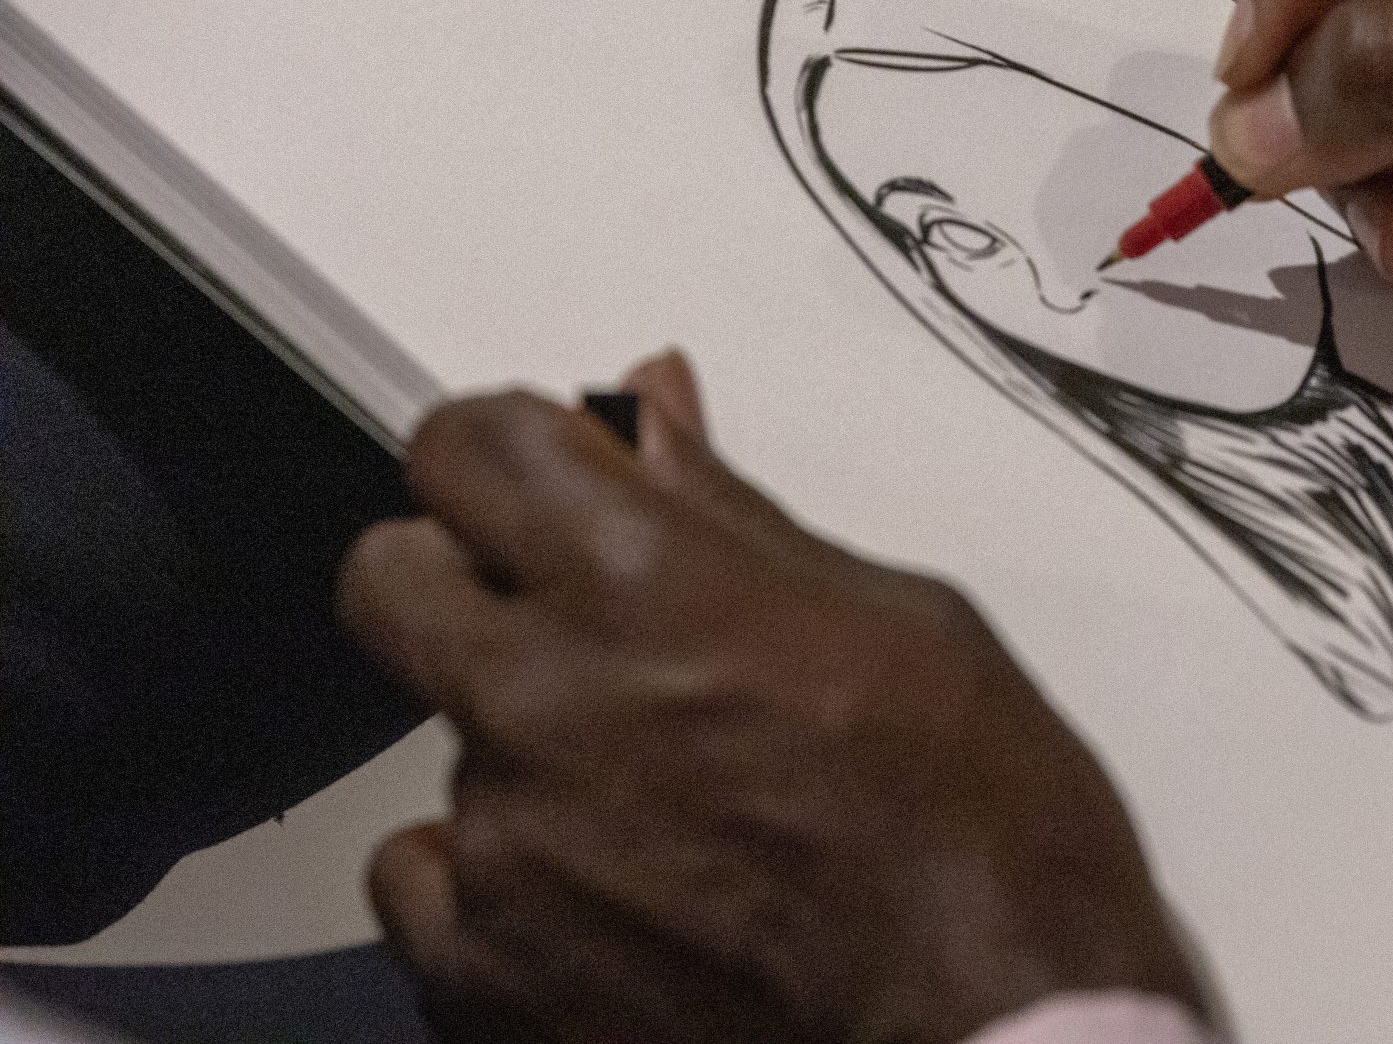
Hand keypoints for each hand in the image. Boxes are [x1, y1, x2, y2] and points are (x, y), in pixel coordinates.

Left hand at [338, 353, 1207, 1043]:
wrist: (994, 1024)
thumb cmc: (983, 827)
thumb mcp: (897, 614)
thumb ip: (733, 516)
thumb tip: (652, 419)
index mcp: (643, 582)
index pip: (466, 444)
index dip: (513, 453)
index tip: (554, 480)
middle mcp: (540, 700)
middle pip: (387, 577)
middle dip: (463, 576)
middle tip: (571, 621)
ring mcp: (501, 848)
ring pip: (442, 746)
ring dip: (529, 750)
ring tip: (664, 805)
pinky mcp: (485, 979)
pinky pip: (430, 890)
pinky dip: (501, 888)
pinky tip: (615, 897)